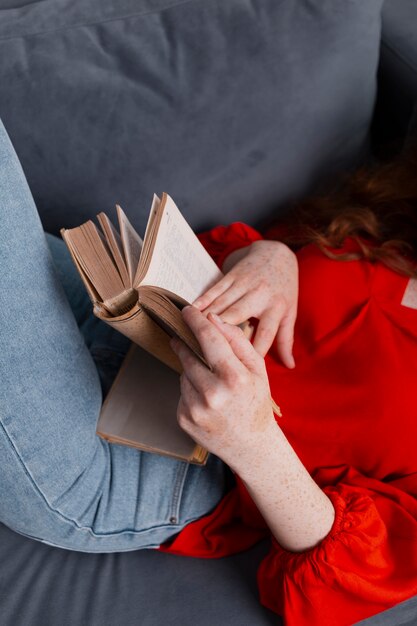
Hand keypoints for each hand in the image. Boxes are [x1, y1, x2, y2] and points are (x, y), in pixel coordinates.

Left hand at [170, 305, 277, 470]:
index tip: (186, 310)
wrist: (251, 446)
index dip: (195, 321)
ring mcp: (196, 409)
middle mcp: (213, 394)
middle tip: (185, 338)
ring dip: (192, 371)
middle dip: (186, 345)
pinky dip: (190, 390)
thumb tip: (214, 319)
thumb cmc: (255, 402)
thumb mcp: (257, 369)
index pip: (209, 339)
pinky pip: (181, 392)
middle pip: (189, 356)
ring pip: (184, 374)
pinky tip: (206, 400)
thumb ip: (237, 341)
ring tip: (211, 383)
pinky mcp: (184, 419)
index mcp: (235, 378)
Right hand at [193, 240, 297, 366]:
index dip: (252, 350)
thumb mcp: (289, 313)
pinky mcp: (232, 275)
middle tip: (205, 348)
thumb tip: (290, 366)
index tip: (237, 366)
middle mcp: (260, 296)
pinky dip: (202, 299)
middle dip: (220, 330)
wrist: (277, 254)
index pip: (265, 333)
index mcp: (276, 308)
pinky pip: (215, 288)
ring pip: (222, 302)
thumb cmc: (283, 290)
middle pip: (237, 315)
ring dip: (206, 317)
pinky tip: (191, 310)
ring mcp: (245, 283)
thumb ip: (286, 340)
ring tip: (191, 332)